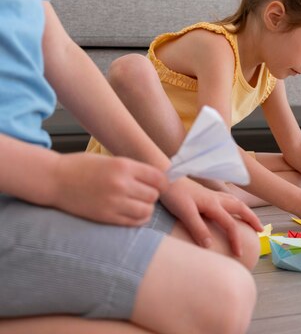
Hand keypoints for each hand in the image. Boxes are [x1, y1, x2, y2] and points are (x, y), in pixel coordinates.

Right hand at [52, 152, 167, 224]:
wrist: (55, 179)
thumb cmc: (83, 167)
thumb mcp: (112, 160)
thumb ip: (134, 169)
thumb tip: (160, 179)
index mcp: (124, 166)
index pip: (158, 178)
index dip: (163, 182)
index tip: (160, 184)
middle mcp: (121, 184)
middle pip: (154, 195)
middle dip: (153, 194)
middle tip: (145, 193)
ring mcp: (113, 202)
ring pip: (147, 210)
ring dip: (147, 208)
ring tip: (139, 203)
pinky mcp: (106, 217)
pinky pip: (133, 222)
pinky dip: (139, 218)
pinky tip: (134, 212)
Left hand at [160, 177, 262, 256]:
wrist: (163, 177)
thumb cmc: (173, 194)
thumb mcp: (184, 213)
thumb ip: (198, 228)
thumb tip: (210, 245)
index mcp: (213, 204)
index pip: (230, 225)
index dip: (236, 240)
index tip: (238, 254)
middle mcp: (216, 198)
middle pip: (241, 208)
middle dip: (252, 219)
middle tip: (261, 230)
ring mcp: (211, 194)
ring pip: (235, 201)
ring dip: (245, 211)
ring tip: (250, 219)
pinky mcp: (205, 193)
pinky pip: (226, 198)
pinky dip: (234, 204)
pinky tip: (229, 208)